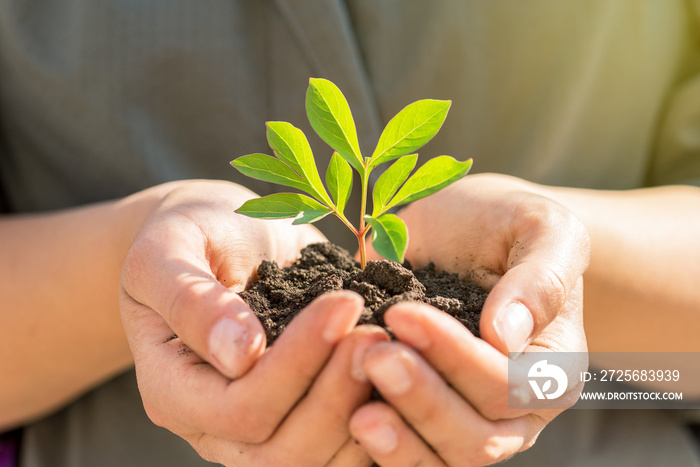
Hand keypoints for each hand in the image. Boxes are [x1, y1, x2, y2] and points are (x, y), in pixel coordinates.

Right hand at [120, 180, 382, 464]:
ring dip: (364, 411)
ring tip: (395, 350)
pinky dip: (377, 419)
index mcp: (171, 387)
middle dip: (337, 393)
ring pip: (316, 460)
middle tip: (377, 335)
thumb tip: (242, 354)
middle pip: (282, 450)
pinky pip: (339, 446)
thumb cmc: (191, 234)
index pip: (239, 408)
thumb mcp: (169, 250)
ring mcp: (257, 427)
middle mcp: (212, 423)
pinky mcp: (296, 414)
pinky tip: (402, 375)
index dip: (296, 364)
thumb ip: (191, 299)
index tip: (343, 305)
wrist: (221, 238)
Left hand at [351, 173, 589, 465]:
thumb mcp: (541, 228)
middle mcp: (513, 410)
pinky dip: (378, 447)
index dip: (456, 356)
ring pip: (440, 460)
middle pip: (476, 439)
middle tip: (374, 356)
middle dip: (423, 401)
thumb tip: (507, 336)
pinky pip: (405, 452)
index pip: (509, 385)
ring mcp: (465, 420)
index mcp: (551, 368)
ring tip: (355, 410)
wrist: (463, 232)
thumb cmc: (507, 226)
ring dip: (398, 440)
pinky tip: (345, 420)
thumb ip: (540, 278)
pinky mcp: (421, 420)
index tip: (403, 314)